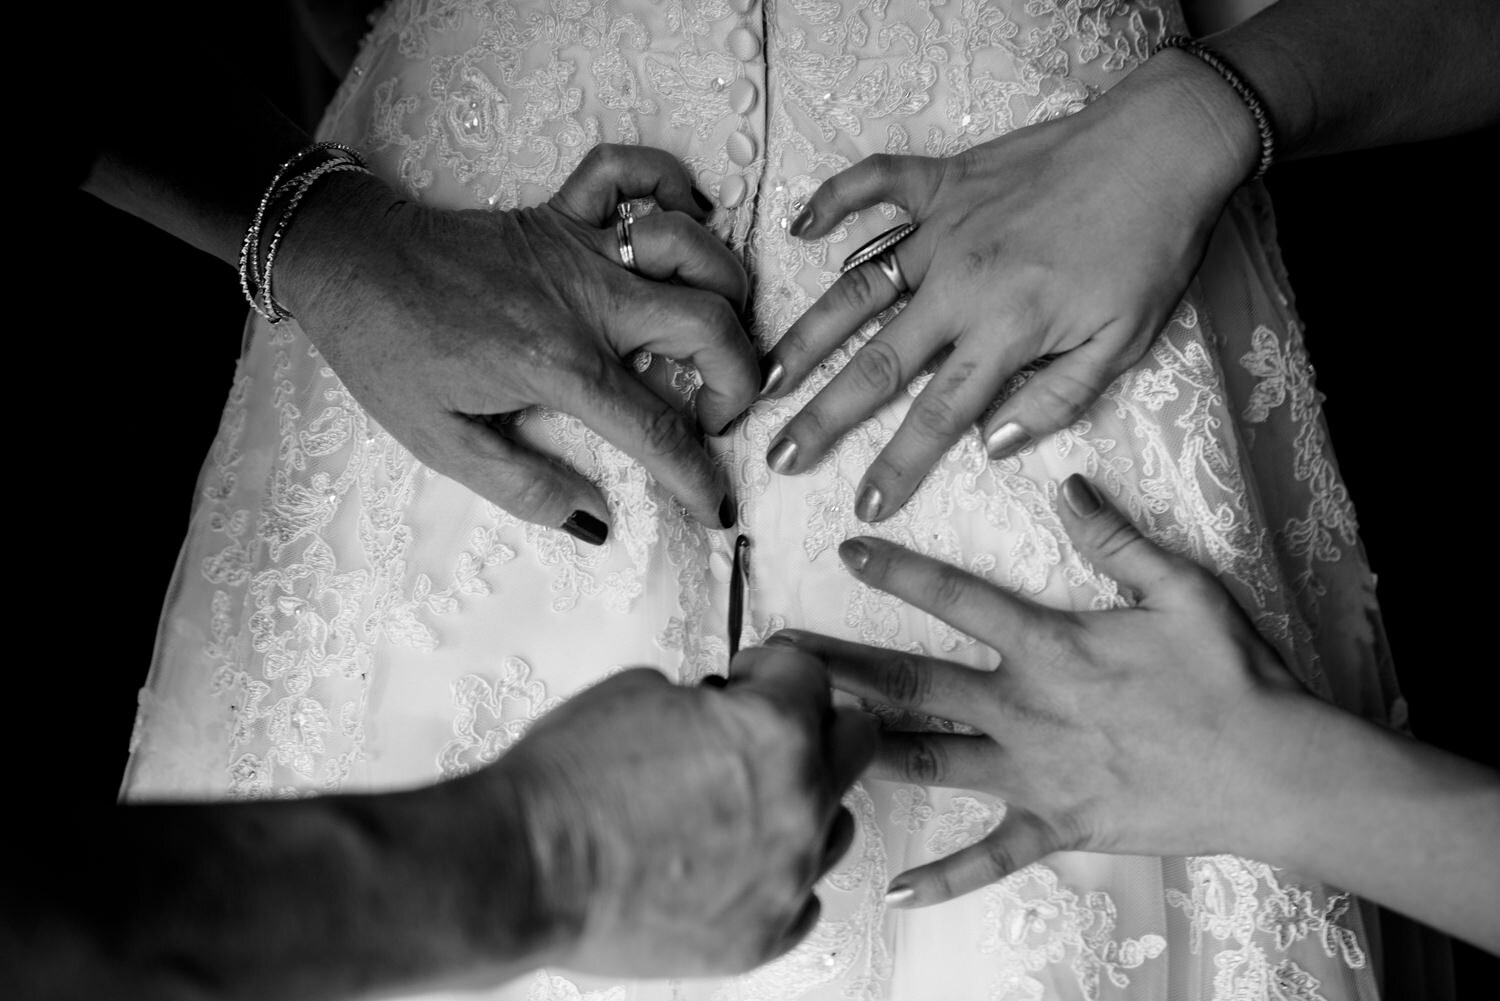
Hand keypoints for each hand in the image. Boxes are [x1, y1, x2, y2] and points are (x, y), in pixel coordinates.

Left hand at [280, 144, 755, 541]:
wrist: (347, 263)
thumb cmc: (391, 354)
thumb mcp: (444, 443)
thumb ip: (525, 488)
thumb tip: (596, 523)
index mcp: (559, 366)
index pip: (658, 429)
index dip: (700, 478)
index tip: (717, 507)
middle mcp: (585, 298)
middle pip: (708, 324)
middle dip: (740, 378)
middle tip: (716, 413)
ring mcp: (577, 245)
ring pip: (692, 246)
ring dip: (725, 288)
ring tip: (714, 331)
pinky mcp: (559, 210)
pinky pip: (628, 172)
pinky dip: (670, 183)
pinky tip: (687, 217)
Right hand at [496, 647, 875, 975]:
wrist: (527, 867)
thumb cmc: (570, 784)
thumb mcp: (640, 693)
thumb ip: (707, 702)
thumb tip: (719, 711)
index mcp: (773, 733)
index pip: (811, 678)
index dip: (771, 670)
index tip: (750, 679)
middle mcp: (798, 804)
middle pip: (853, 744)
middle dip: (812, 725)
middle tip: (766, 729)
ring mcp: (787, 877)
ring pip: (838, 824)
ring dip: (803, 802)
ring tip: (744, 802)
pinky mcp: (764, 934)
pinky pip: (805, 894)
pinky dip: (779, 872)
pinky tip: (735, 858)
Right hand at [763, 56, 1257, 521]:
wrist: (1166, 147)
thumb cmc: (1151, 249)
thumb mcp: (1123, 341)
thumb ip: (1056, 397)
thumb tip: (994, 443)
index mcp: (1006, 329)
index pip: (937, 415)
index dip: (896, 464)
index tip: (863, 504)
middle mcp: (960, 282)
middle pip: (876, 363)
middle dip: (822, 416)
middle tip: (779, 454)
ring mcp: (945, 227)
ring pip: (857, 287)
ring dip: (807, 335)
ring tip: (768, 375)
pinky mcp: (947, 180)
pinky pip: (877, 184)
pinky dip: (836, 199)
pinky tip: (801, 229)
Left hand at [771, 473, 1305, 906]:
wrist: (1274, 771)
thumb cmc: (1232, 677)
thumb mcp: (1182, 590)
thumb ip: (1116, 538)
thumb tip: (1068, 487)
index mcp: (1050, 647)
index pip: (956, 599)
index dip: (897, 570)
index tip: (846, 550)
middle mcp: (1024, 709)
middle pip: (913, 683)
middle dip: (841, 669)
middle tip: (778, 660)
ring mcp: (1034, 773)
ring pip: (928, 761)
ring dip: (862, 752)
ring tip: (801, 747)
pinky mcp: (1057, 825)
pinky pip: (990, 857)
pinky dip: (945, 876)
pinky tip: (896, 890)